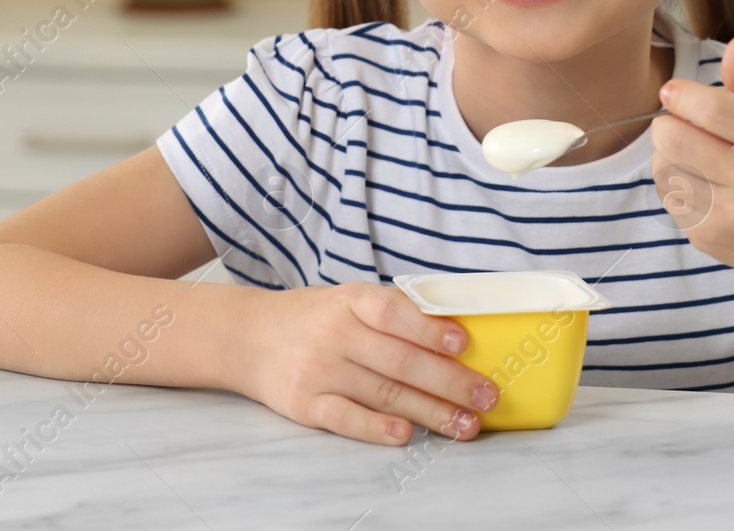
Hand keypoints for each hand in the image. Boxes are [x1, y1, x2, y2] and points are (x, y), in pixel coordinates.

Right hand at [237, 281, 499, 446]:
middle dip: (450, 381)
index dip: (429, 328)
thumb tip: (455, 335)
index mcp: (351, 300)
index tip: (464, 343)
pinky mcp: (305, 404)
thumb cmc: (314, 318)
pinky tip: (406, 432)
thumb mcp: (349, 300)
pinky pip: (346, 418)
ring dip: (431, 411)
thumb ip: (393, 314)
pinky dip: (377, 427)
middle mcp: (335, 333)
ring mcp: (319, 370)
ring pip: (384, 393)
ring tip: (466, 423)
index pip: (393, 313)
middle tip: (486, 396)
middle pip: (400, 361)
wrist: (247, 336)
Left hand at [650, 35, 733, 282]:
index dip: (683, 95)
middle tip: (678, 123)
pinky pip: (667, 196)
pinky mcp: (708, 238)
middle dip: (667, 124)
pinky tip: (700, 183)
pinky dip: (674, 182)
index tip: (674, 91)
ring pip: (664, 168)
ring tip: (693, 154)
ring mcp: (732, 216)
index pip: (715, 110)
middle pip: (676, 140)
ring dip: (667, 154)